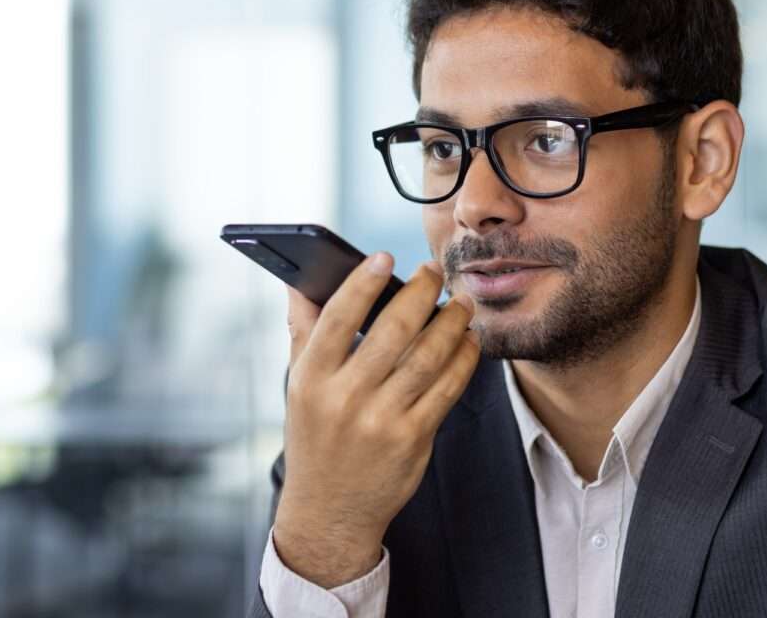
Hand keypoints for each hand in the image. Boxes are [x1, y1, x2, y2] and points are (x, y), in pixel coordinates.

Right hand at [273, 253, 479, 587]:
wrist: (330, 510)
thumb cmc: (316, 436)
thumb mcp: (298, 386)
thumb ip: (303, 331)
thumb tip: (300, 281)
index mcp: (311, 379)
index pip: (338, 318)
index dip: (363, 282)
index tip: (386, 256)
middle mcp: (344, 399)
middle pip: (392, 332)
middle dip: (420, 293)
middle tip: (436, 270)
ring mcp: (381, 421)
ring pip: (427, 357)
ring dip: (451, 322)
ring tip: (461, 301)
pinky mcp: (413, 440)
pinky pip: (446, 389)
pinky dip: (463, 359)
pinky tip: (468, 340)